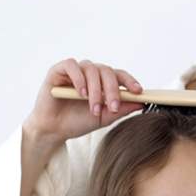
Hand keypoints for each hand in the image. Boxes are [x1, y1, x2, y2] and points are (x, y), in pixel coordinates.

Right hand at [24, 58, 143, 143]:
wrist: (54, 130)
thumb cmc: (78, 122)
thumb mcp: (104, 118)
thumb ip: (121, 109)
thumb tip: (142, 103)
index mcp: (102, 82)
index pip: (119, 75)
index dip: (130, 81)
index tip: (138, 92)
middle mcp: (90, 73)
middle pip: (107, 71)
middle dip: (112, 90)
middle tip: (113, 106)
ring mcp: (75, 71)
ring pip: (92, 69)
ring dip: (95, 90)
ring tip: (93, 107)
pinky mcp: (58, 71)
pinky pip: (72, 65)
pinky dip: (79, 78)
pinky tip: (81, 93)